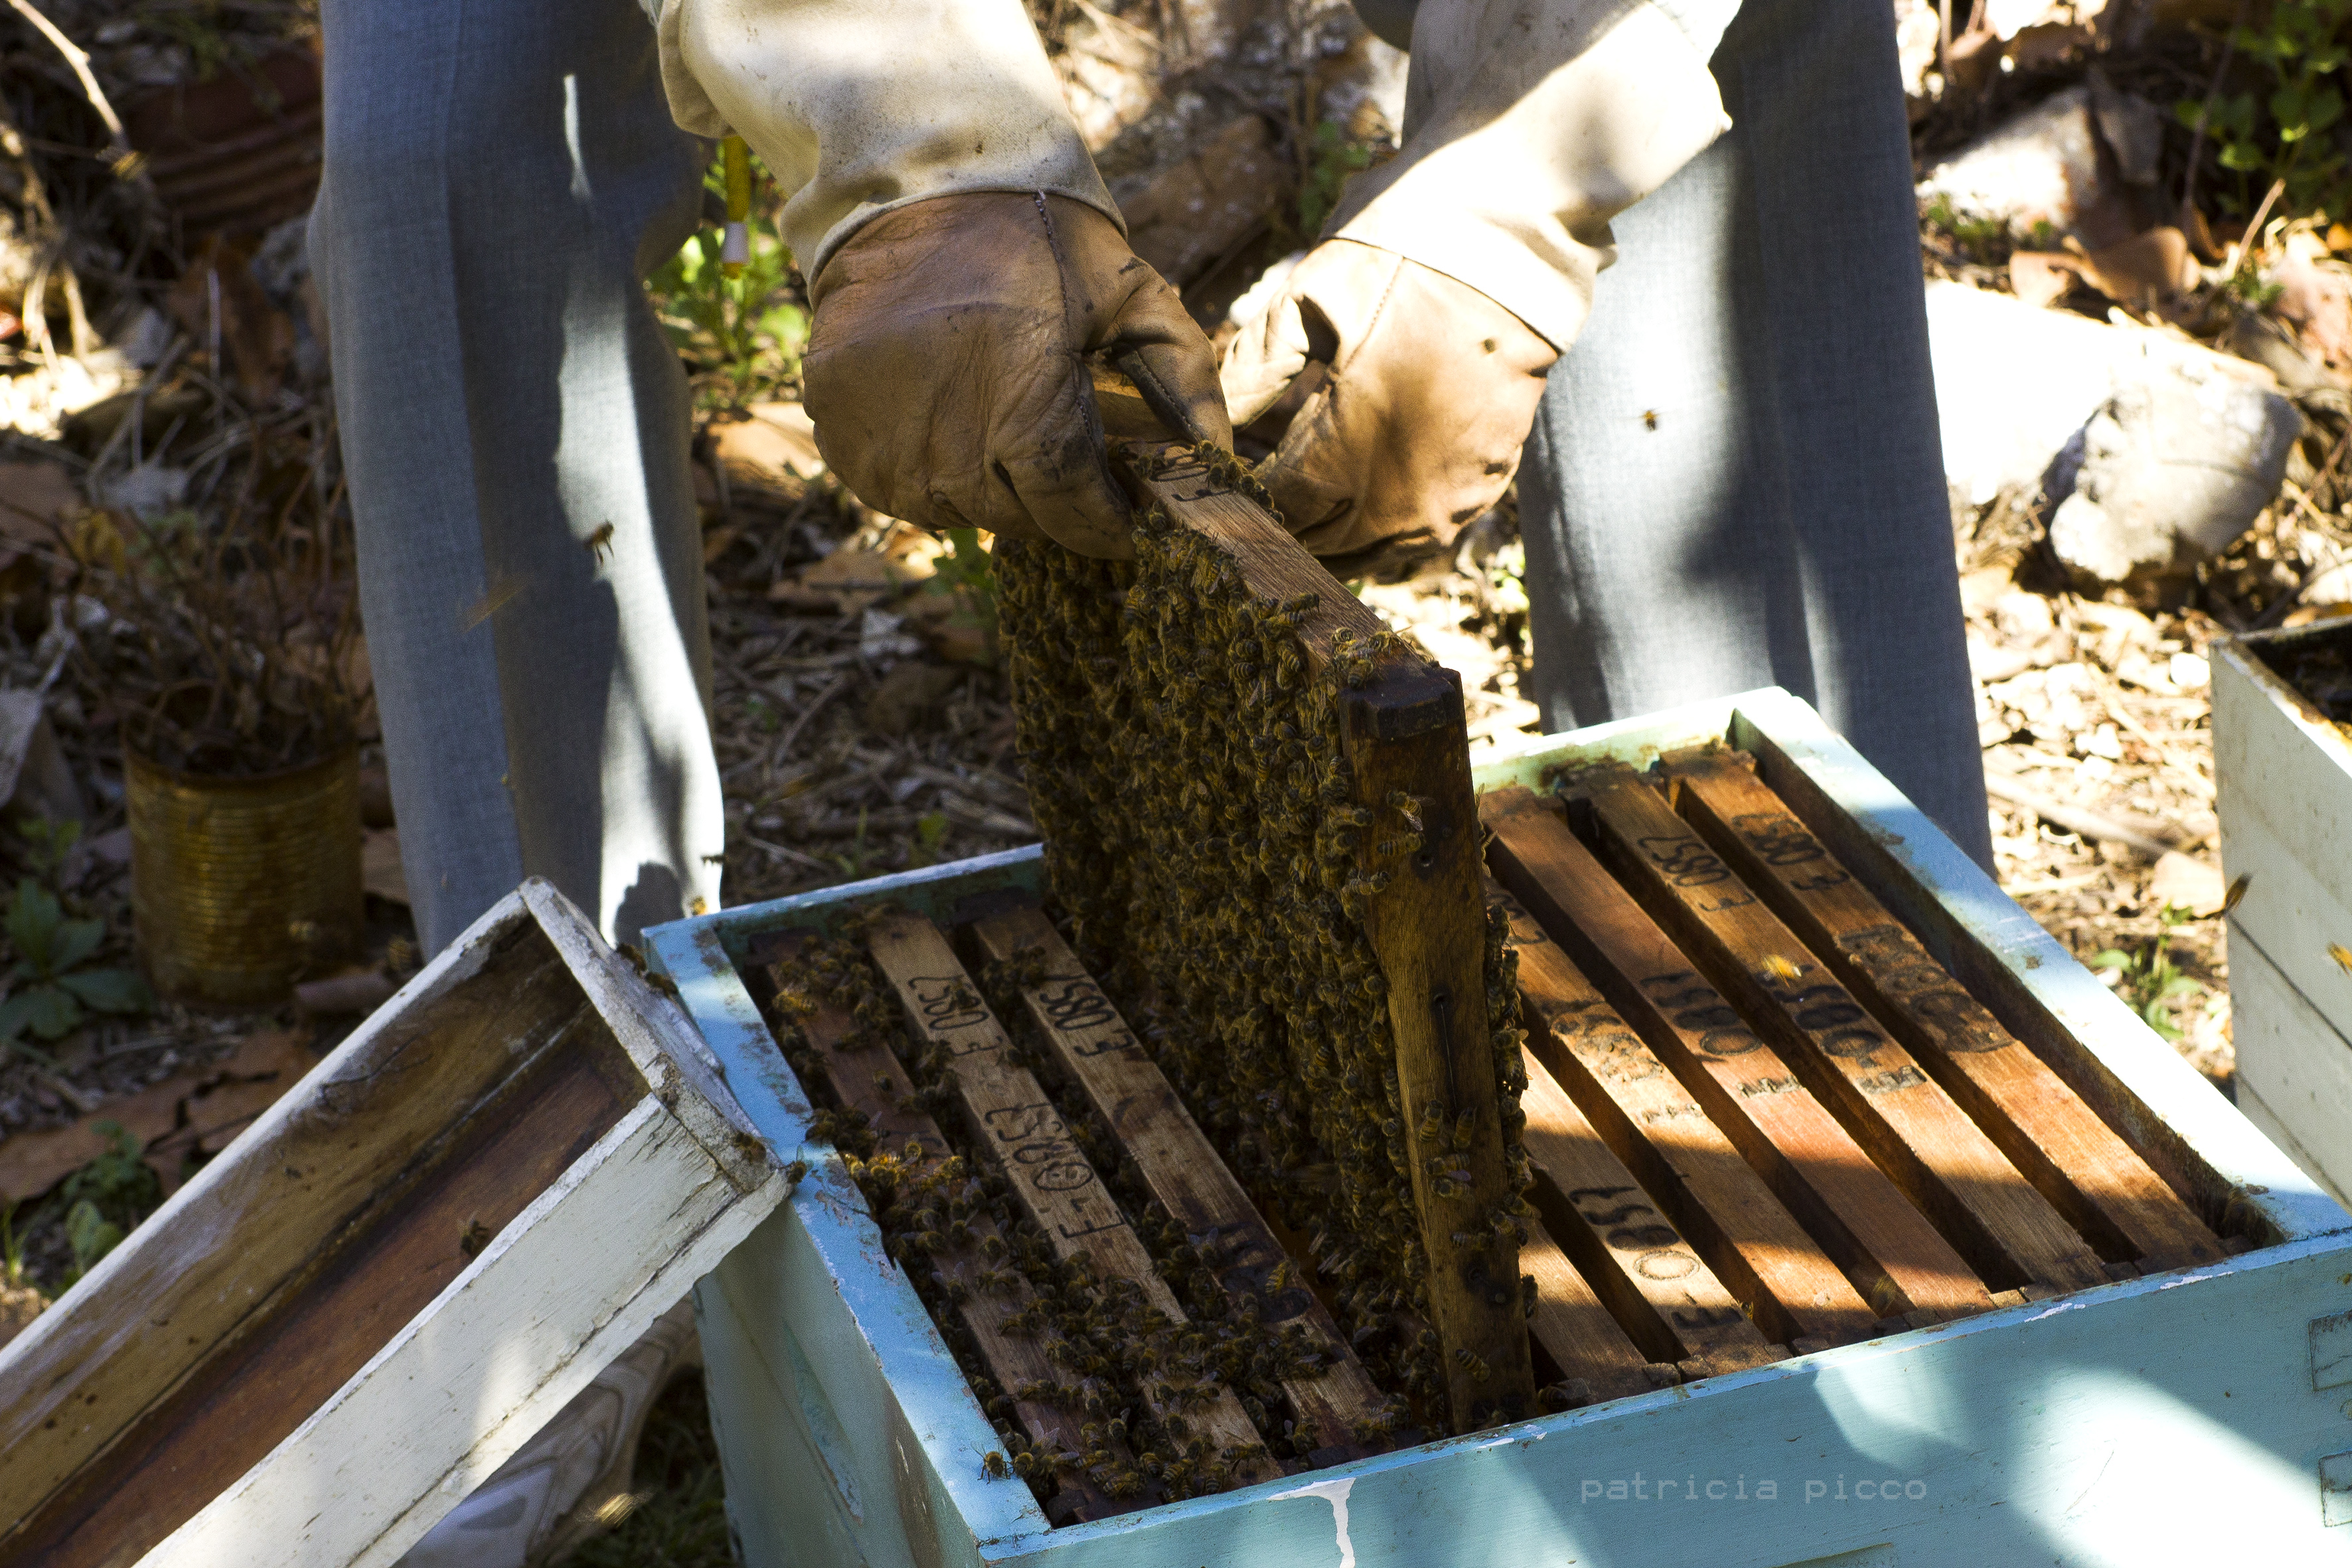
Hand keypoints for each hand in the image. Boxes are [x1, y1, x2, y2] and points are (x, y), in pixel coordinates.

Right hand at [804, 192, 1230, 557]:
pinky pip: (892, 487)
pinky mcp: (833, 420)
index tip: (1126, 521)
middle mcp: (944, 427)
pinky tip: (946, 417)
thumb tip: (1215, 471)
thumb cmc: (1044, 244)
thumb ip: (1187, 385)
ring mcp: (879, 430)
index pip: (1069, 507)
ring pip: (950, 509)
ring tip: (999, 422)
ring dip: (984, 487)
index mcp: (1023, 395)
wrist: (923, 184)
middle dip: (1049, 501)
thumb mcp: (1136, 298)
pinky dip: (926, 472)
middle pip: (1011, 515)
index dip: (1104, 525)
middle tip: (1062, 454)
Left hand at [1222, 240, 1555, 577]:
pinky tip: (1358, 501)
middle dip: (1282, 524)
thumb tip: (1206, 421)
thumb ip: (1253, 369)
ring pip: (1369, 552)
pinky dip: (1382, 528)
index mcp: (1343, 452)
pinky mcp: (1485, 490)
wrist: (1514, 249)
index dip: (1246, 500)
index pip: (1277, 509)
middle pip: (1318, 543)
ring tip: (1301, 506)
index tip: (1225, 481)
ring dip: (1331, 535)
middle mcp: (1395, 495)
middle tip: (1255, 498)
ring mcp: (1448, 501)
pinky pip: (1419, 538)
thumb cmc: (1403, 263)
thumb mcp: (1309, 302)